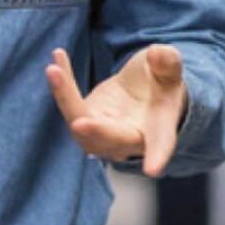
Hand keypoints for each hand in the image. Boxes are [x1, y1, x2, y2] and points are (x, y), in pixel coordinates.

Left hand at [46, 45, 187, 175]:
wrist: (145, 92)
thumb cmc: (163, 85)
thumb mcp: (170, 70)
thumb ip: (168, 62)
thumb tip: (156, 54)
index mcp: (159, 129)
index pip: (160, 144)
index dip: (157, 156)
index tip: (153, 170)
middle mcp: (129, 139)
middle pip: (110, 139)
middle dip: (96, 132)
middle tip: (80, 123)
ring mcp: (103, 132)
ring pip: (81, 125)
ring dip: (65, 99)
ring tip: (54, 70)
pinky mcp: (85, 119)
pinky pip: (69, 105)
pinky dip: (61, 84)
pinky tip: (57, 59)